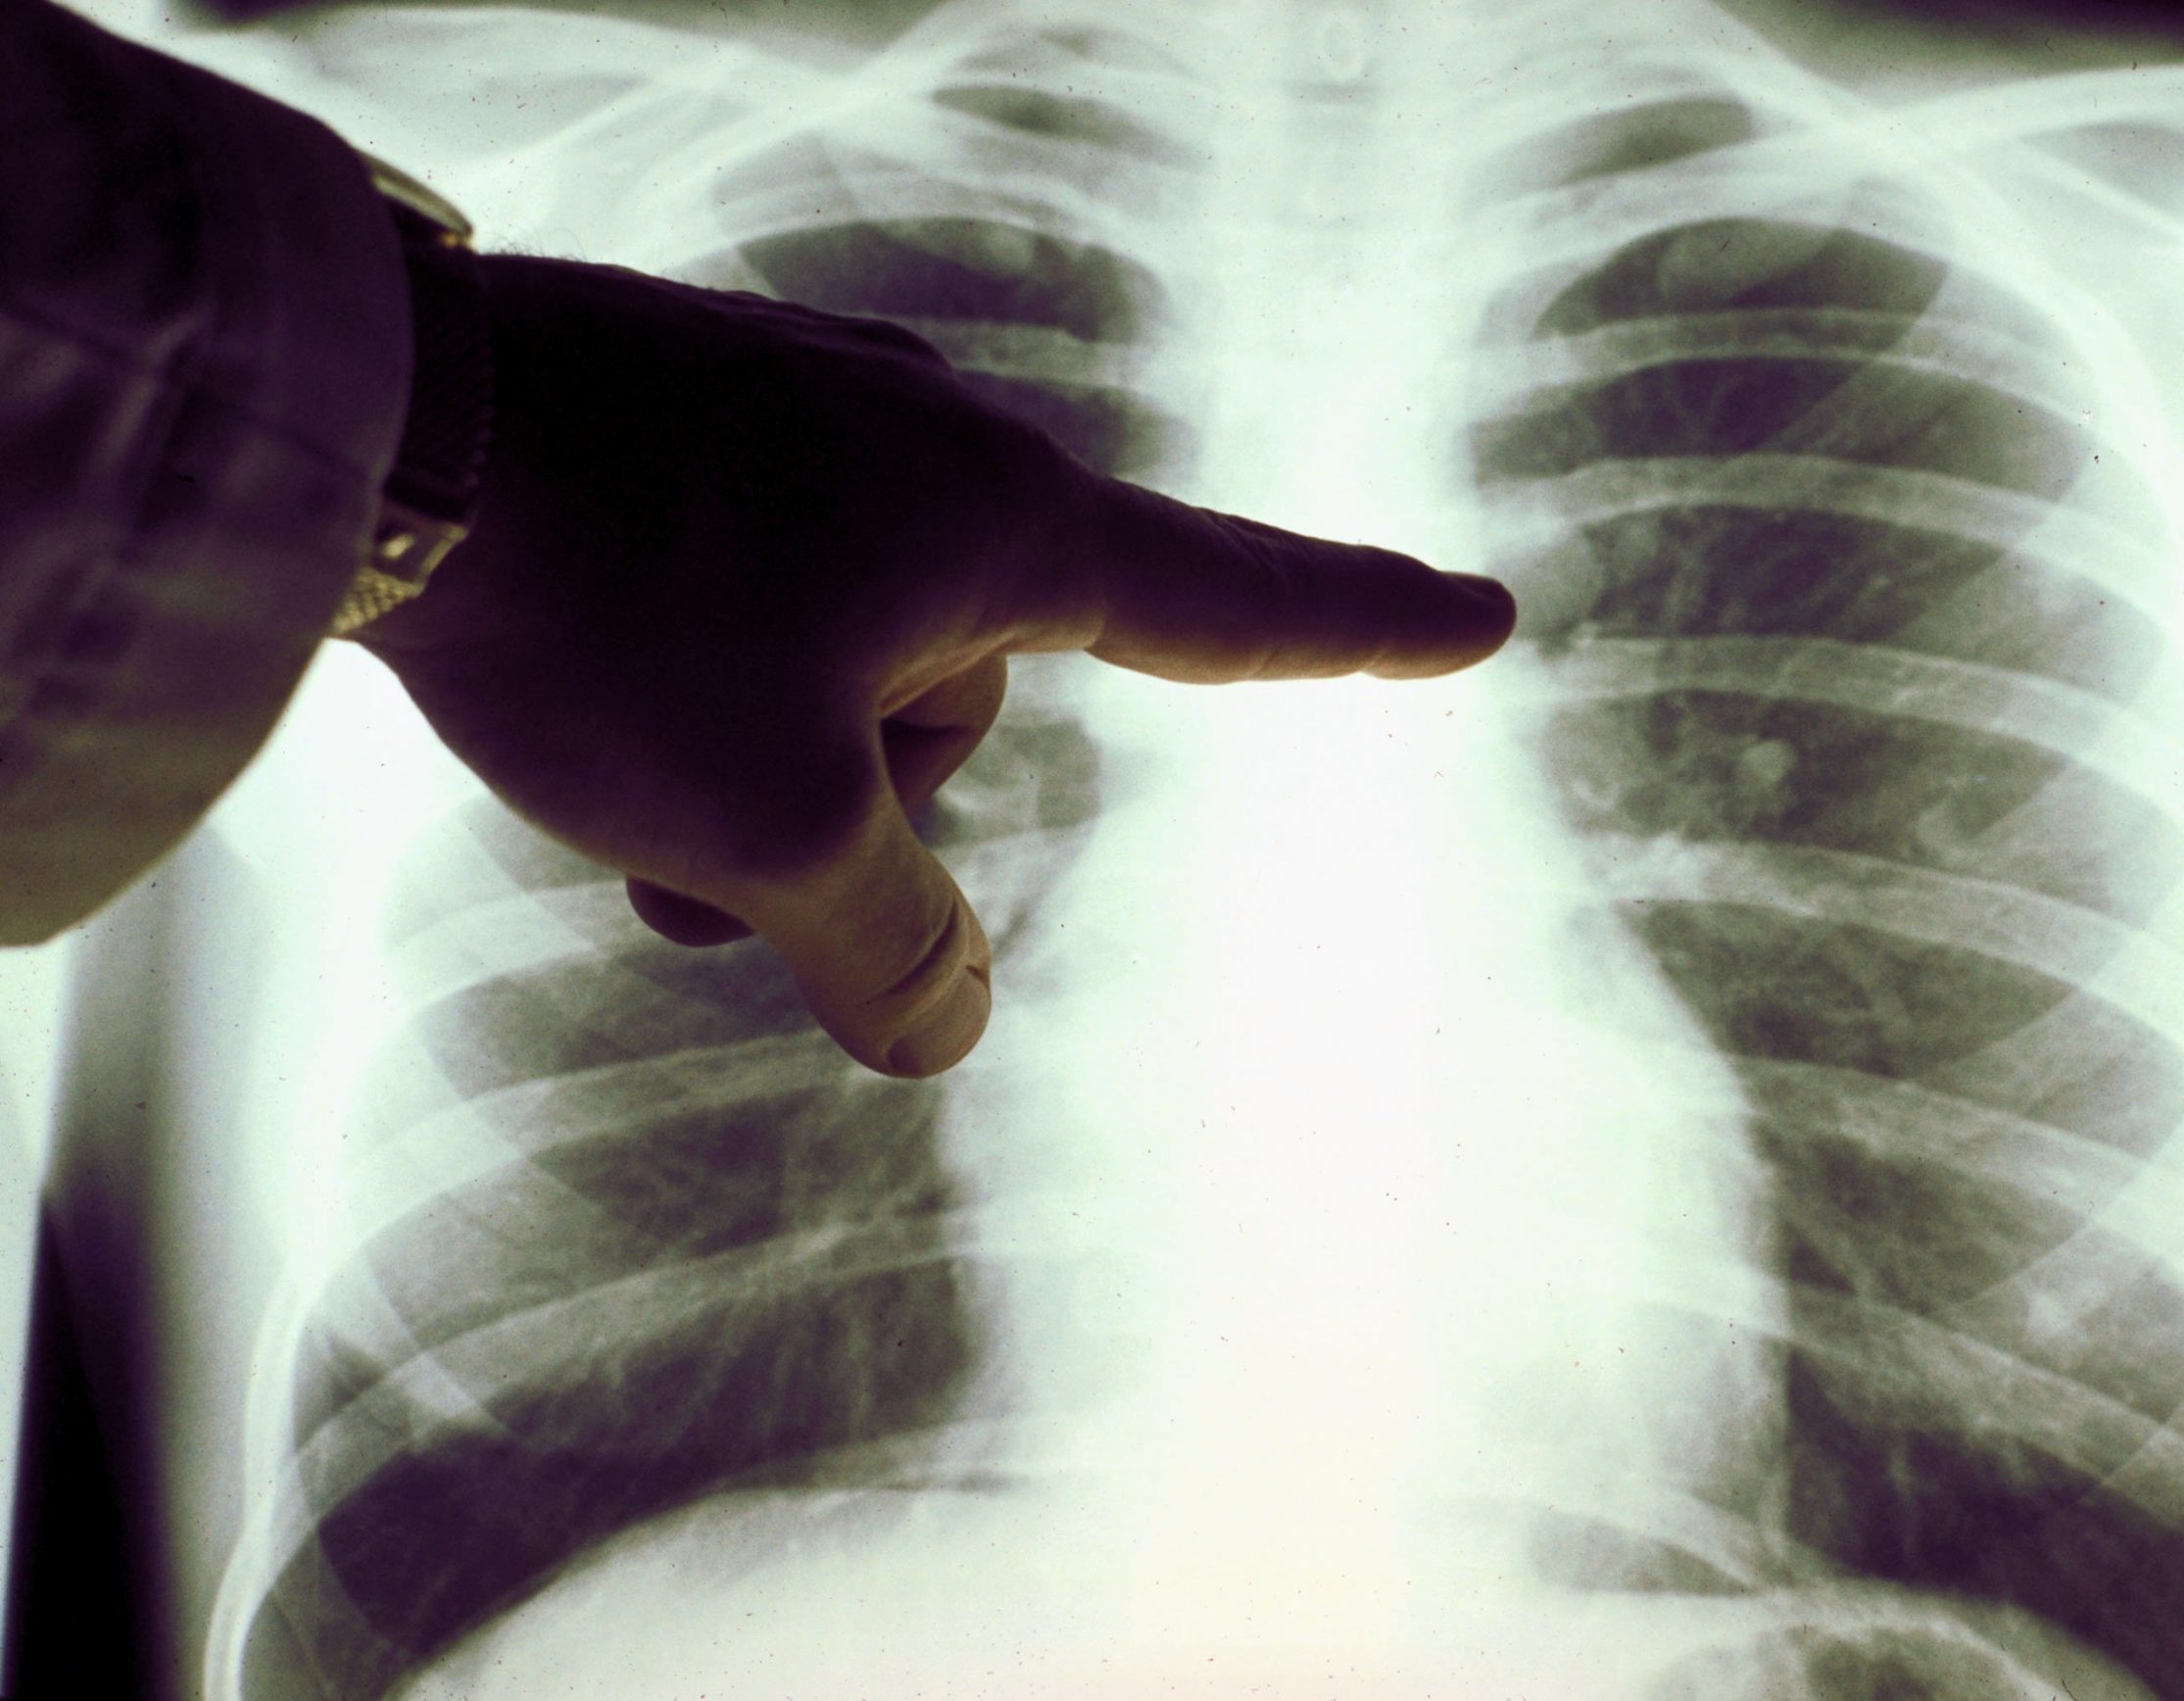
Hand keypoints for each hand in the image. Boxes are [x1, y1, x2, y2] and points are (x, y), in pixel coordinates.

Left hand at [354, 255, 1515, 1077]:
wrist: (371, 411)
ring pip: (838, 654)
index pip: (1232, 599)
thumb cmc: (605, 611)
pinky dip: (697, 673)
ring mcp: (810, 410)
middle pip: (961, 700)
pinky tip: (583, 671)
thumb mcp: (768, 832)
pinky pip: (753, 583)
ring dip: (750, 756)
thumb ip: (890, 951)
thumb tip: (944, 1031)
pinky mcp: (702, 407)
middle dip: (849, 804)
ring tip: (611, 773)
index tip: (1481, 616)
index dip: (1364, 631)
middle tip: (697, 852)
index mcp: (1006, 523)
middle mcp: (932, 442)